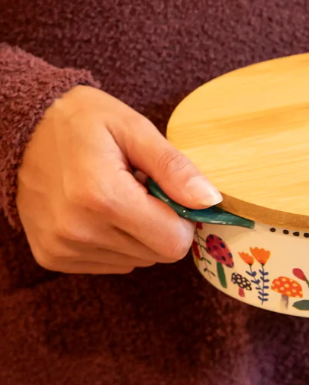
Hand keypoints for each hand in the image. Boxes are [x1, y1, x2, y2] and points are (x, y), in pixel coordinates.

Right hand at [17, 86, 221, 273]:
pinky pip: (110, 263)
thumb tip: (210, 201)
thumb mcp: (135, 128)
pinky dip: (115, 240)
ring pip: (136, 260)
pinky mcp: (52, 257)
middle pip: (157, 254)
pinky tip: (98, 209)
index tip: (169, 190)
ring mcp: (62, 249)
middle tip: (140, 186)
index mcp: (103, 197)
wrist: (23, 126)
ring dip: (137, 232)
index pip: (174, 242)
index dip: (183, 217)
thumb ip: (173, 168)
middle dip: (160, 222)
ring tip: (116, 194)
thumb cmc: (83, 120)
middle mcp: (79, 231)